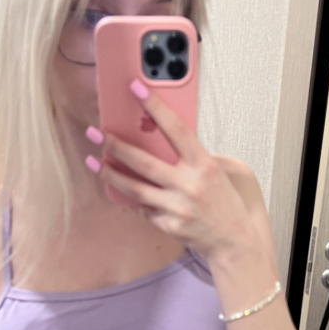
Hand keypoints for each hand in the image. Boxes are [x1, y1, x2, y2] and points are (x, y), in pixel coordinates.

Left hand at [85, 79, 256, 261]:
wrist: (235, 241)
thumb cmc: (226, 203)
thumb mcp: (220, 172)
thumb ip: (194, 157)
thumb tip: (161, 140)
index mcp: (204, 165)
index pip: (176, 129)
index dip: (155, 107)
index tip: (136, 88)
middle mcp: (189, 185)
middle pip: (144, 162)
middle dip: (116, 145)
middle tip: (96, 133)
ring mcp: (177, 208)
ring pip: (135, 188)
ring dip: (110, 174)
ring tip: (94, 162)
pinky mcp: (169, 226)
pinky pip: (144, 209)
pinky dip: (134, 199)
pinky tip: (123, 191)